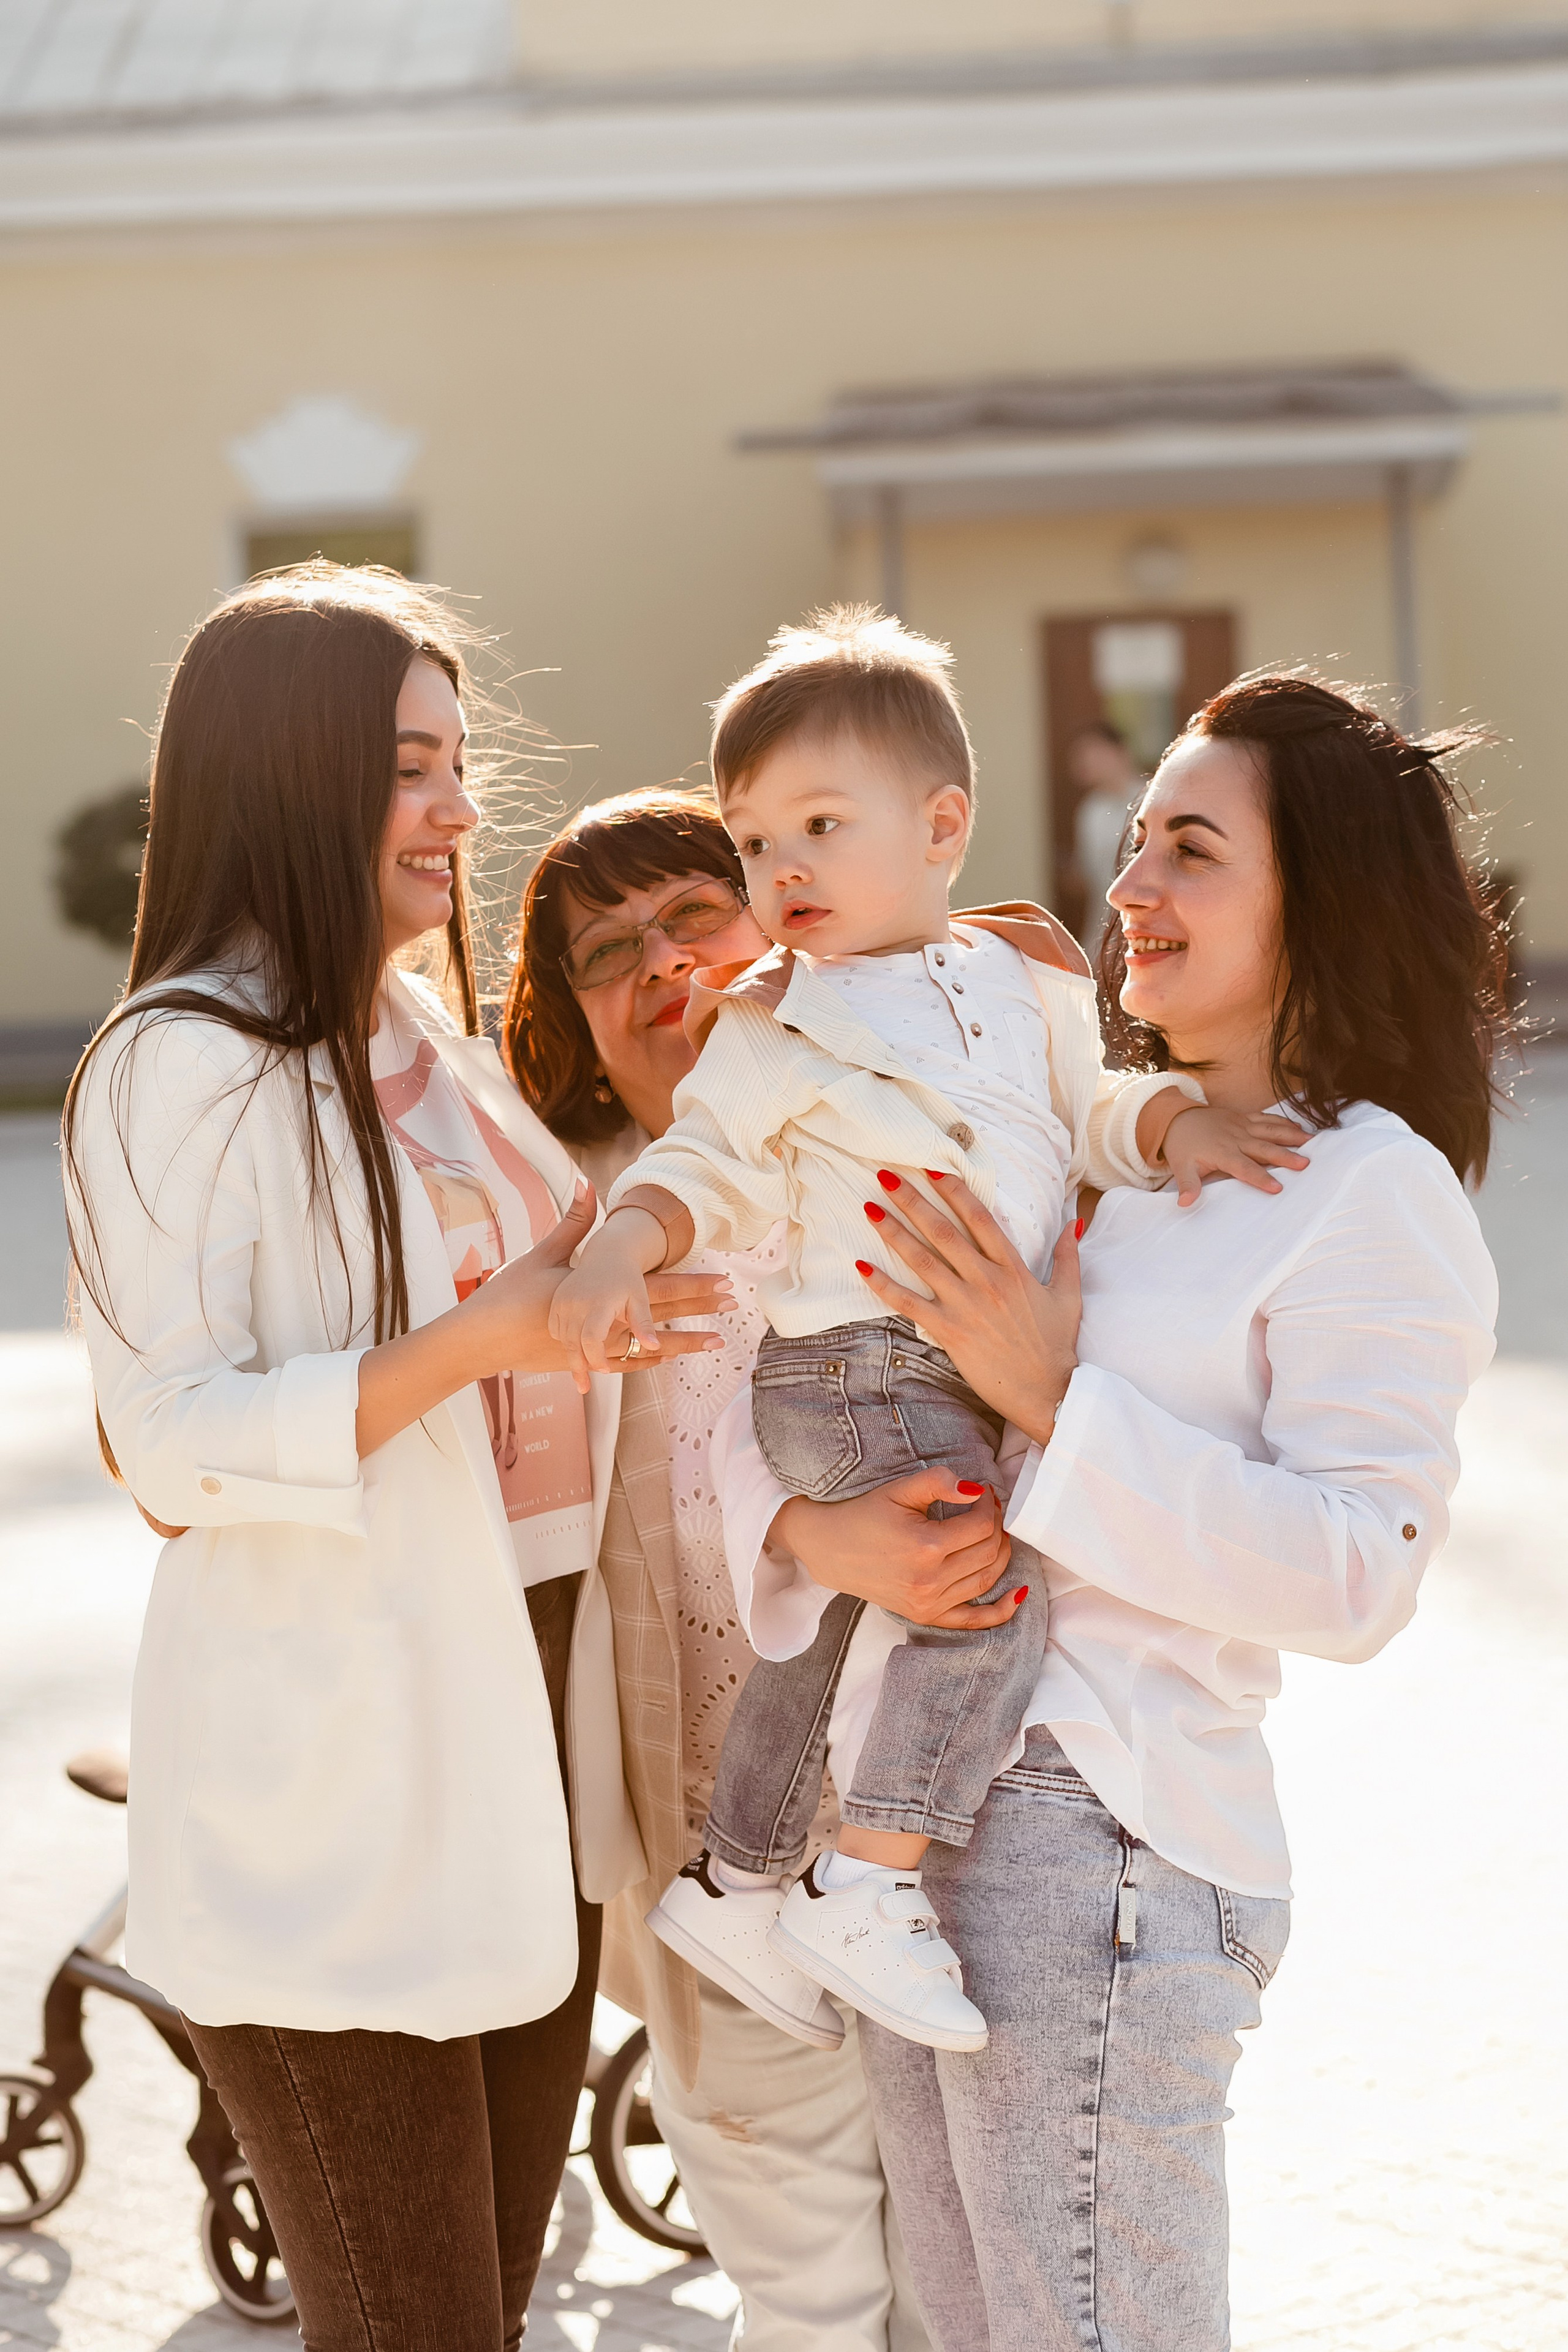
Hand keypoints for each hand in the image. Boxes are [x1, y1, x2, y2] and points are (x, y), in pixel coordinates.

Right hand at [356, 1185, 729, 1454]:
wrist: (480, 1341)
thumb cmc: (508, 1295)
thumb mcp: (543, 1255)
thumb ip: (572, 1222)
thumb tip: (587, 1184)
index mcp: (600, 1298)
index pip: (656, 1291)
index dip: (693, 1286)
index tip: (724, 1282)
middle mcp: (604, 1326)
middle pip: (661, 1318)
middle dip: (700, 1309)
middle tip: (733, 1303)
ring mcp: (595, 1349)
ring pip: (650, 1348)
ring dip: (685, 1342)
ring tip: (717, 1342)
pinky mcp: (583, 1363)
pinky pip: (625, 1365)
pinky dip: (649, 1360)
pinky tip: (669, 1358)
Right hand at [772, 1465, 1022, 1629]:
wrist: (829, 1549)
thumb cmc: (864, 1515)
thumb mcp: (899, 1490)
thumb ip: (939, 1482)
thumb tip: (976, 1490)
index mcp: (925, 1547)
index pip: (981, 1526)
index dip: (990, 1506)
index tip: (983, 1494)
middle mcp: (930, 1580)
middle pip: (988, 1552)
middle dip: (996, 1526)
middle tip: (989, 1510)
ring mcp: (928, 1603)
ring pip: (986, 1579)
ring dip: (1000, 1554)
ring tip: (994, 1534)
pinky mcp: (925, 1615)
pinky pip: (972, 1621)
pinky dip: (1000, 1611)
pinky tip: (1018, 1594)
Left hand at [855, 1171, 1078, 1446]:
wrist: (1048, 1392)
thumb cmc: (1057, 1346)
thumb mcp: (1069, 1296)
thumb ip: (1068, 1256)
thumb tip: (1073, 1222)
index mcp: (1014, 1269)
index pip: (980, 1219)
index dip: (955, 1191)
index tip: (932, 1168)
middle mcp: (987, 1281)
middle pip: (944, 1231)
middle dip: (913, 1200)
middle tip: (886, 1174)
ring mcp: (966, 1305)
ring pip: (922, 1260)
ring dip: (893, 1232)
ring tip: (869, 1208)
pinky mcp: (949, 1331)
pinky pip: (909, 1303)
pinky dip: (883, 1284)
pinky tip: (861, 1266)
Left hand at [1158, 1106, 1310, 1208]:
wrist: (1177, 1118)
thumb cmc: (1183, 1147)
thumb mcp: (1181, 1167)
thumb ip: (1187, 1185)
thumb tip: (1185, 1203)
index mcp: (1222, 1152)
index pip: (1244, 1168)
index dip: (1260, 1178)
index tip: (1278, 1188)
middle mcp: (1235, 1138)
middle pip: (1264, 1148)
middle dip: (1285, 1156)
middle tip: (1305, 1164)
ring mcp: (1242, 1125)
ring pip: (1270, 1130)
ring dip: (1291, 1135)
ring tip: (1312, 1142)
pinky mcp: (1244, 1117)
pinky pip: (1266, 1118)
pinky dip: (1284, 1122)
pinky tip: (1300, 1127)